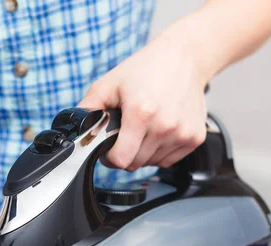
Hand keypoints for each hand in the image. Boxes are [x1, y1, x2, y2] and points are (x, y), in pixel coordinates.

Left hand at [78, 24, 210, 170]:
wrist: (185, 57)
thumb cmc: (146, 69)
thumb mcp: (109, 84)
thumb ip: (87, 108)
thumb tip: (74, 131)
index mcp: (141, 113)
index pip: (121, 160)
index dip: (110, 158)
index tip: (109, 149)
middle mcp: (164, 126)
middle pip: (136, 164)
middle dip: (125, 153)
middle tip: (126, 133)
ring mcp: (182, 133)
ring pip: (152, 163)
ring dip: (143, 152)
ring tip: (144, 128)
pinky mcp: (195, 138)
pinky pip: (169, 160)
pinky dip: (160, 152)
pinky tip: (159, 131)